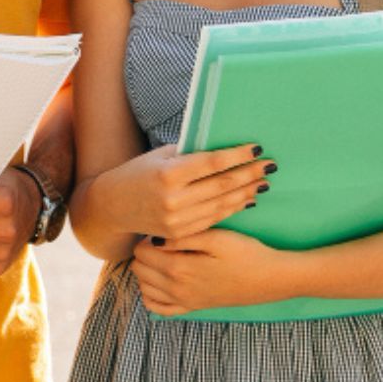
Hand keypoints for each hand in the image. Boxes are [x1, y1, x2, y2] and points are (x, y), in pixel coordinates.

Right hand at [89, 142, 272, 241]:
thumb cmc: (137, 173)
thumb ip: (189, 154)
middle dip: (249, 174)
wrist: (112, 207)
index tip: (256, 149)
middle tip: (270, 166)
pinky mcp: (179, 233)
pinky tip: (246, 200)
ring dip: (246, 192)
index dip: (237, 155)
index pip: (212, 163)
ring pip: (221, 204)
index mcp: (168, 174)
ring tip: (263, 182)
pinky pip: (213, 219)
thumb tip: (223, 148)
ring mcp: (177, 219)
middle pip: (222, 185)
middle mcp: (173, 198)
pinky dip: (232, 209)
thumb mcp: (159, 156)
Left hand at [131, 228, 290, 315]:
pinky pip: (158, 308)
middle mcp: (176, 289)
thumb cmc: (245, 253)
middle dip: (144, 253)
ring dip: (147, 271)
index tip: (163, 228)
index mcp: (179, 268)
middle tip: (163, 241)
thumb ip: (182, 238)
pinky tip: (162, 279)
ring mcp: (184, 301)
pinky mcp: (192, 308)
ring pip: (144, 288)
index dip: (147, 237)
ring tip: (164, 256)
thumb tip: (155, 239)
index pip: (141, 252)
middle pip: (139, 269)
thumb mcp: (215, 237)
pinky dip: (152, 294)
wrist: (269, 278)